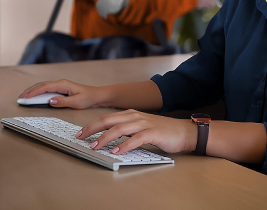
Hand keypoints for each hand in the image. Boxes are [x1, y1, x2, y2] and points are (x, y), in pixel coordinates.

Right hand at [19, 79, 102, 108]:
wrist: (96, 94)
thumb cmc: (87, 98)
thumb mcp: (76, 102)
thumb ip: (63, 102)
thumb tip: (50, 101)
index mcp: (63, 84)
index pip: (45, 87)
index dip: (34, 92)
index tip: (26, 97)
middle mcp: (60, 83)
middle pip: (41, 85)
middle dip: (30, 91)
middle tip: (20, 97)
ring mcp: (60, 85)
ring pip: (43, 86)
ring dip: (32, 90)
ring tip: (23, 96)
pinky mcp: (60, 88)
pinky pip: (46, 88)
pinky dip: (38, 91)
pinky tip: (33, 94)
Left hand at [76, 109, 197, 154]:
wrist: (184, 132)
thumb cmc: (163, 132)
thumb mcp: (142, 128)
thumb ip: (128, 131)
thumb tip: (110, 140)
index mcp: (132, 114)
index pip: (107, 117)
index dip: (92, 124)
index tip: (81, 133)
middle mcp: (136, 116)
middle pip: (109, 120)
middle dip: (92, 128)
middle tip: (81, 138)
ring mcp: (144, 124)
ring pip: (119, 128)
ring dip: (105, 138)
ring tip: (95, 146)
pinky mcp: (153, 133)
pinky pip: (136, 139)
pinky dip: (125, 145)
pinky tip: (117, 151)